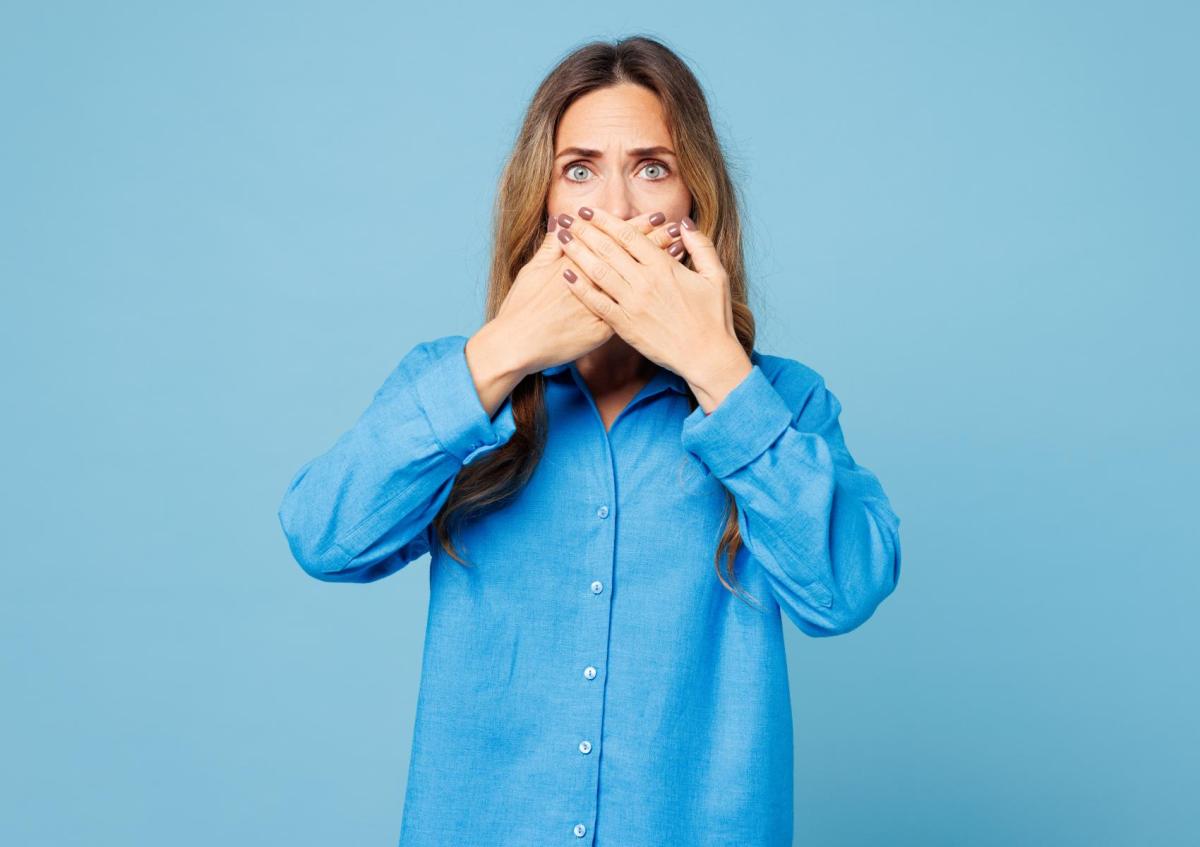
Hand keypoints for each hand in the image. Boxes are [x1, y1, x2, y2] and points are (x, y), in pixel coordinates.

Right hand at [491, 210, 688, 375]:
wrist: (518, 343)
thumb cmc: (522, 307)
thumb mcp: (533, 270)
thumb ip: (551, 246)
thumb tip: (561, 223)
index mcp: (577, 263)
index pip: (613, 240)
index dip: (636, 228)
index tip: (655, 217)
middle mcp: (592, 282)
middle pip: (630, 258)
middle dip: (654, 242)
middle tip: (675, 228)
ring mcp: (600, 306)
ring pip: (635, 283)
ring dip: (658, 267)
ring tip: (679, 252)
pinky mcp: (602, 330)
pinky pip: (631, 311)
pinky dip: (650, 297)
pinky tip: (666, 290)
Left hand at [555, 205, 751, 410]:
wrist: (707, 357)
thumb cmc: (715, 318)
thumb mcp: (716, 276)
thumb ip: (701, 246)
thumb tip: (684, 223)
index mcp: (665, 267)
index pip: (628, 235)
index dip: (605, 221)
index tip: (589, 211)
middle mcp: (645, 282)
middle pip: (608, 248)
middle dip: (585, 230)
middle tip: (567, 218)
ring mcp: (632, 304)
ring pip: (598, 271)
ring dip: (577, 252)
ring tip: (561, 237)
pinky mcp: (625, 326)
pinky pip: (597, 303)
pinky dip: (580, 287)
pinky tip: (566, 274)